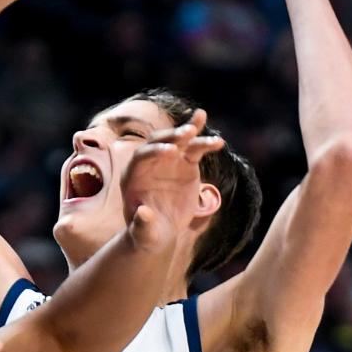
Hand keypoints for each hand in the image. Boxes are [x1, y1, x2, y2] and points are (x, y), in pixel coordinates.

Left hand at [122, 109, 223, 250]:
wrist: (161, 231)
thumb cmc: (148, 233)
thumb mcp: (144, 233)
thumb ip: (142, 223)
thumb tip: (143, 213)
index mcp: (132, 176)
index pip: (141, 156)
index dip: (155, 151)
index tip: (172, 152)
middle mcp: (149, 163)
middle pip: (158, 142)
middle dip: (172, 136)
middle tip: (188, 132)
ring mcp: (168, 161)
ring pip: (178, 140)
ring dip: (189, 129)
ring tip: (201, 118)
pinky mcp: (185, 164)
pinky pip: (195, 149)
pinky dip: (205, 143)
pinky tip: (218, 141)